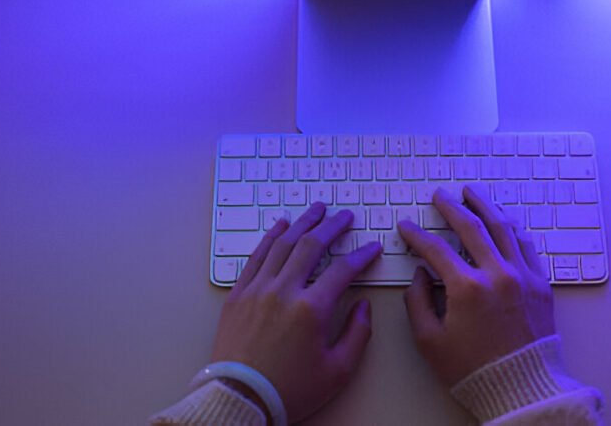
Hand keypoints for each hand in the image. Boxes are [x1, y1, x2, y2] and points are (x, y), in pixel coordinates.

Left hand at [210, 203, 382, 421]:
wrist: (238, 400)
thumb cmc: (288, 390)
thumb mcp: (337, 371)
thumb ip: (358, 334)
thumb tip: (363, 306)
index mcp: (311, 309)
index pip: (343, 269)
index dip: (362, 255)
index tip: (372, 248)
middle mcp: (283, 291)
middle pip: (311, 245)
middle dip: (332, 226)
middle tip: (345, 215)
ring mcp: (257, 290)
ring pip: (282, 244)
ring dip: (302, 223)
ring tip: (316, 210)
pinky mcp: (238, 295)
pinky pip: (256, 257)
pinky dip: (269, 237)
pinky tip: (280, 226)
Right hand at [399, 186, 555, 386]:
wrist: (521, 389)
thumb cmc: (474, 371)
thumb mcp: (430, 341)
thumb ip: (418, 302)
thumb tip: (420, 276)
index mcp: (467, 288)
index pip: (435, 249)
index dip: (416, 235)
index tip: (406, 227)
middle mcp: (497, 274)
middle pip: (472, 226)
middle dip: (452, 207)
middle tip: (441, 196)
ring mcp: (523, 277)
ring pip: (504, 228)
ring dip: (486, 207)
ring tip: (474, 194)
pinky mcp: (541, 285)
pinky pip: (528, 246)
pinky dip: (514, 230)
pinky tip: (506, 222)